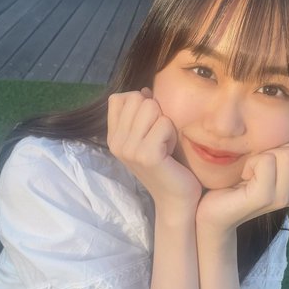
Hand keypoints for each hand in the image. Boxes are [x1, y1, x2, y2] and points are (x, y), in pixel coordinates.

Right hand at [107, 90, 201, 210]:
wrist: (175, 199)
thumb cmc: (167, 165)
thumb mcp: (147, 136)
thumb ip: (141, 113)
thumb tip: (144, 90)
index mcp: (113, 137)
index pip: (119, 98)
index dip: (140, 104)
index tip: (149, 128)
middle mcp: (116, 143)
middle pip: (136, 98)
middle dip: (156, 113)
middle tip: (159, 139)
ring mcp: (129, 150)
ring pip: (151, 107)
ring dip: (166, 124)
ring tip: (164, 145)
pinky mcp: (146, 155)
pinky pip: (165, 123)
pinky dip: (172, 135)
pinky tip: (170, 153)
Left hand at [196, 141, 288, 232]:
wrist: (215, 214)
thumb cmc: (238, 187)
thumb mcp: (267, 169)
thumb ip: (288, 158)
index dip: (285, 148)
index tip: (266, 164)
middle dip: (275, 150)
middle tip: (256, 169)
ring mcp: (281, 198)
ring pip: (286, 153)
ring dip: (261, 157)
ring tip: (249, 175)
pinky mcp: (263, 197)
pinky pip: (266, 161)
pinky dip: (252, 163)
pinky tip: (244, 177)